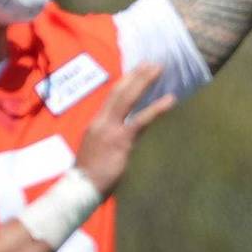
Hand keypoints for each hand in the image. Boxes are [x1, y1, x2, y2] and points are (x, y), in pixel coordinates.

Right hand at [75, 64, 174, 195]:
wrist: (80, 188)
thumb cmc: (89, 173)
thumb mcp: (95, 148)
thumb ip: (106, 135)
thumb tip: (119, 130)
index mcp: (96, 123)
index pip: (111, 97)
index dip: (125, 82)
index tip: (136, 70)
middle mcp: (101, 121)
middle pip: (119, 91)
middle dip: (136, 75)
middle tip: (151, 63)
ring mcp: (110, 129)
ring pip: (128, 98)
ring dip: (144, 82)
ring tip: (158, 69)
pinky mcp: (121, 140)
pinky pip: (141, 120)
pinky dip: (157, 108)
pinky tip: (170, 100)